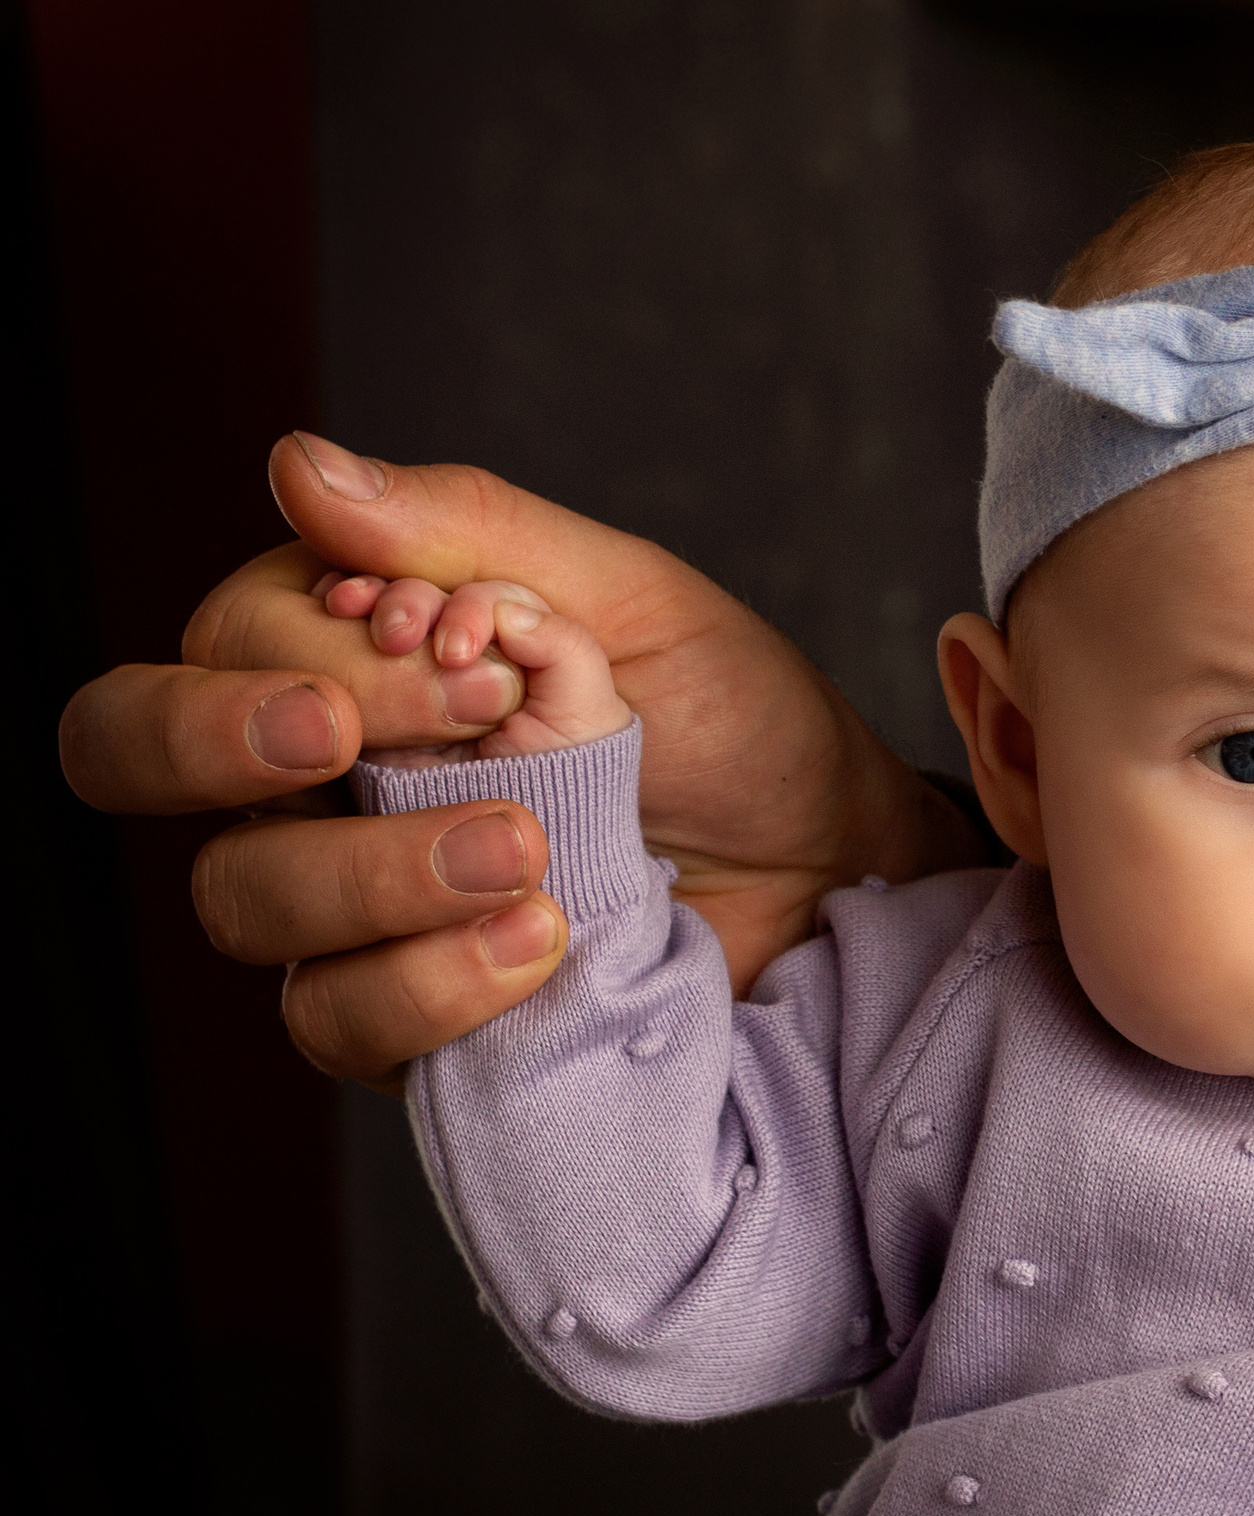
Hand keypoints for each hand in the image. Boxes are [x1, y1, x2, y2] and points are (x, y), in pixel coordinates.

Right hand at [59, 432, 981, 1085]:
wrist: (832, 865)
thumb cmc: (731, 720)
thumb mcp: (630, 599)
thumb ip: (471, 532)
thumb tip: (300, 466)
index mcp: (351, 655)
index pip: (223, 637)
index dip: (314, 648)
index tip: (465, 656)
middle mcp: (316, 777)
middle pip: (131, 757)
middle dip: (215, 741)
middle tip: (342, 735)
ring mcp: (349, 905)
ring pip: (241, 901)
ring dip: (372, 873)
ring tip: (527, 854)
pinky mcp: (411, 1015)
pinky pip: (339, 1022)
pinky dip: (430, 985)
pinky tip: (540, 944)